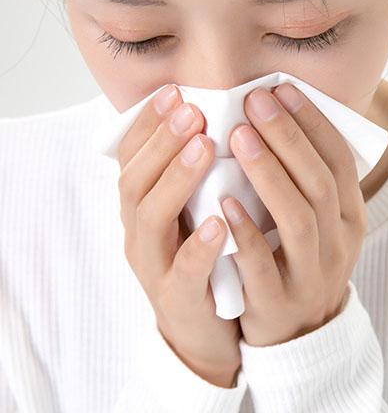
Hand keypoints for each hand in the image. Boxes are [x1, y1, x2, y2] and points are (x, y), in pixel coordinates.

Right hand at [116, 84, 240, 386]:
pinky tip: (219, 221)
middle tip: (191, 110)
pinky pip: (185, 272)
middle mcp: (141, 233)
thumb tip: (216, 118)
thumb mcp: (194, 210)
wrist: (206, 329)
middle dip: (163, 141)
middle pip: (136, 180)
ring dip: (176, 179)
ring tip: (203, 147)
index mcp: (144, 207)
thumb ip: (198, 173)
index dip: (150, 123)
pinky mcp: (179, 300)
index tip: (175, 91)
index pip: (133, 157)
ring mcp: (156, 267)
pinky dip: (199, 245)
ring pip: (151, 219)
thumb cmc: (205, 258)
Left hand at [220, 84, 367, 346]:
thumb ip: (307, 181)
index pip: (339, 160)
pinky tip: (224, 201)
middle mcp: (339, 242)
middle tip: (256, 100)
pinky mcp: (279, 301)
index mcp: (351, 217)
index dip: (313, 123)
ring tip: (240, 136)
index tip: (282, 89)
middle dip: (288, 137)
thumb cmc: (300, 262)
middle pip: (319, 182)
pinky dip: (247, 231)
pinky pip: (263, 264)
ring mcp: (312, 274)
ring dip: (270, 173)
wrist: (301, 334)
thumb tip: (278, 118)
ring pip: (298, 218)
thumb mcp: (321, 224)